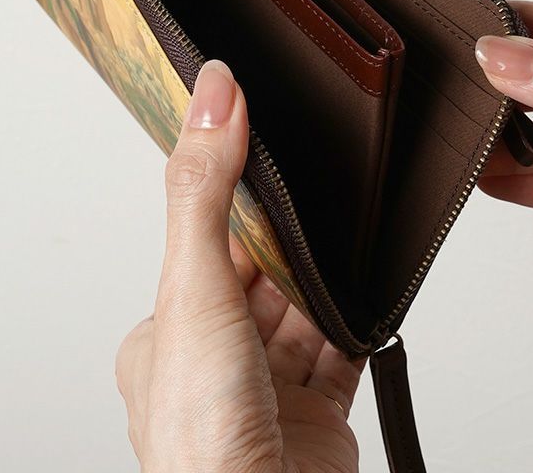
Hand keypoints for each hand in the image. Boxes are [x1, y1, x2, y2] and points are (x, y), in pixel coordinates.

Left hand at [115, 59, 364, 472]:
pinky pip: (341, 353)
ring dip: (324, 283)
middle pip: (260, 278)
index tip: (265, 152)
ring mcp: (267, 391)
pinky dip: (356, 324)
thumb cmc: (203, 436)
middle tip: (319, 193)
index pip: (206, 249)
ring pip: (303, 312)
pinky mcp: (318, 416)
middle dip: (289, 243)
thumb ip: (204, 191)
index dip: (239, 205)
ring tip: (346, 243)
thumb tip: (213, 97)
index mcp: (166, 337)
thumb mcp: (194, 288)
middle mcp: (214, 364)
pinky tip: (366, 296)